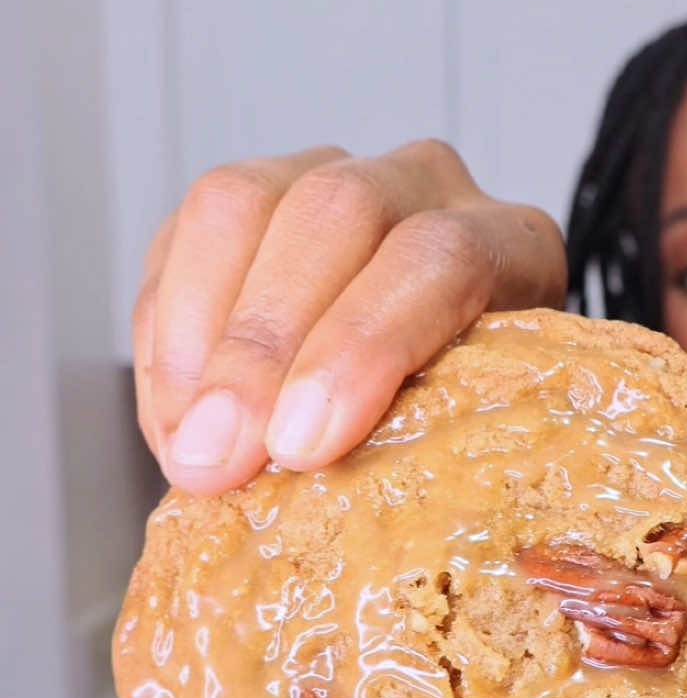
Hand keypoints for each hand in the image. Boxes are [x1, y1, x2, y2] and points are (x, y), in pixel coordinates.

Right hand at [134, 141, 566, 495]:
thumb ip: (437, 449)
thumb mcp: (480, 443)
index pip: (439, 260)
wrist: (444, 394)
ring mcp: (329, 176)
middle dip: (263, 346)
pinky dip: (167, 336)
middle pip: (332, 215)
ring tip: (188, 449)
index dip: (362, 346)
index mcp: (509, 243)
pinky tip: (175, 421)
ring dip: (200, 340)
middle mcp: (425, 188)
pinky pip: (183, 236)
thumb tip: (354, 521)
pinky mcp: (250, 198)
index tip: (301, 445)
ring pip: (242, 206)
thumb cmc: (471, 433)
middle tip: (222, 457)